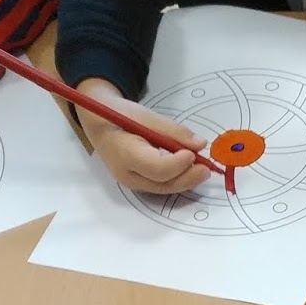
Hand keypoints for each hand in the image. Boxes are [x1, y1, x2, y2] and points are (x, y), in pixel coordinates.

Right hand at [77, 78, 207, 193]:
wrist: (98, 124)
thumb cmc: (120, 115)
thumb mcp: (146, 115)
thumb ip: (174, 131)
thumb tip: (200, 144)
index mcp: (124, 153)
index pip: (157, 167)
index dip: (178, 163)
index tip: (194, 154)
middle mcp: (127, 174)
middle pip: (163, 183)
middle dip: (188, 177)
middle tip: (207, 168)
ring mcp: (131, 183)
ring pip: (164, 188)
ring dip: (185, 181)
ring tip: (202, 170)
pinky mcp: (137, 185)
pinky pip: (161, 186)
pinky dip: (176, 180)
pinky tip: (189, 172)